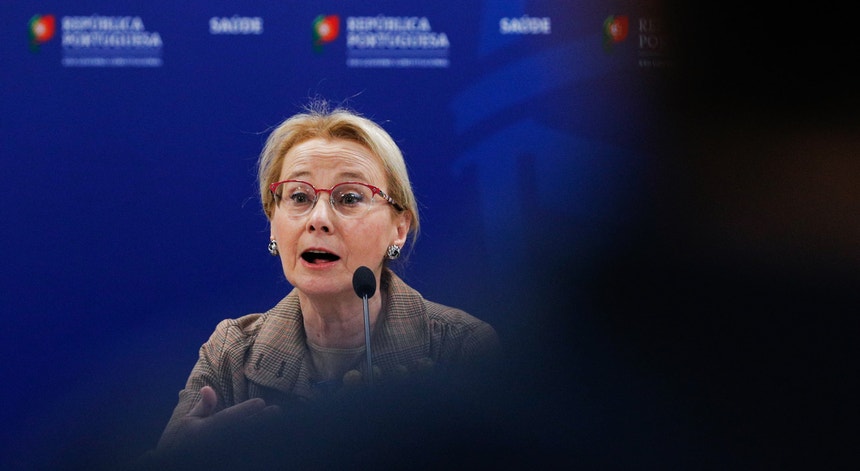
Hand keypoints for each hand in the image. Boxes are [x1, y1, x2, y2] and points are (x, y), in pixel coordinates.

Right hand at [157, 386, 280, 454]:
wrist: (178, 463)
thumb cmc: (182, 440)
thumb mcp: (188, 421)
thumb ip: (203, 406)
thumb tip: (207, 387)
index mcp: (206, 431)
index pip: (230, 419)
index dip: (246, 410)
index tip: (260, 402)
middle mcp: (217, 442)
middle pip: (243, 430)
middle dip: (261, 420)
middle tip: (277, 411)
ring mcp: (225, 452)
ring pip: (246, 442)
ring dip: (262, 432)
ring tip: (277, 422)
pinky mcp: (229, 459)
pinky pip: (246, 452)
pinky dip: (258, 444)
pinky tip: (270, 435)